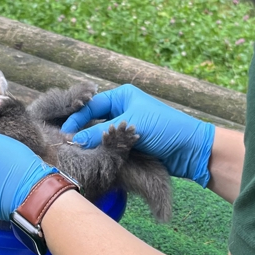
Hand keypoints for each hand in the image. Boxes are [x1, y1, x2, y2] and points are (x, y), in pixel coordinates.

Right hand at [61, 84, 215, 186]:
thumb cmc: (164, 128)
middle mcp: (122, 109)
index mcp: (122, 96)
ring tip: (76, 154)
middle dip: (81, 131)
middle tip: (66, 145)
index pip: (91, 104)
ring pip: (100, 135)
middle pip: (93, 119)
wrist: (190, 149)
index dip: (77, 118)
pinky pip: (109, 147)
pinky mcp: (130, 145)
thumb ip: (102, 132)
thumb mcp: (131, 126)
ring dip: (91, 143)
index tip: (64, 133)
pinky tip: (92, 159)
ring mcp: (125, 127)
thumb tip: (75, 140)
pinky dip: (102, 152)